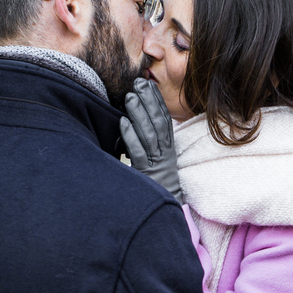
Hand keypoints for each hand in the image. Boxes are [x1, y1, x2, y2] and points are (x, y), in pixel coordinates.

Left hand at [120, 78, 183, 203]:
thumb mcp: (158, 161)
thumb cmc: (158, 184)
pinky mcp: (146, 172)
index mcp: (169, 148)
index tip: (149, 85)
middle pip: (158, 122)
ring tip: (129, 97)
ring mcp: (157, 162)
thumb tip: (139, 123)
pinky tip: (123, 123)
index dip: (157, 101)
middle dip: (149, 101)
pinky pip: (139, 152)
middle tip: (138, 83)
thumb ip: (151, 143)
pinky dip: (130, 137)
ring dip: (139, 114)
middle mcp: (165, 152)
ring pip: (149, 134)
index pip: (165, 119)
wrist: (166, 208)